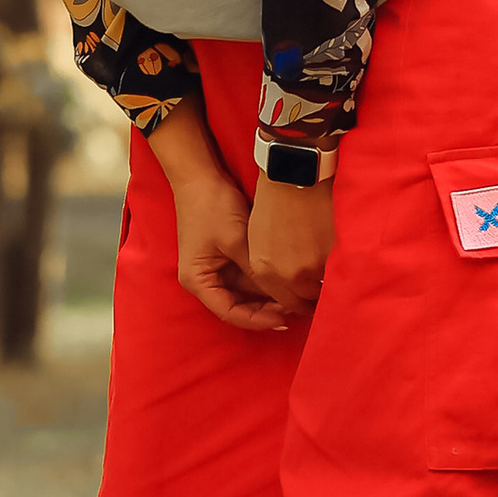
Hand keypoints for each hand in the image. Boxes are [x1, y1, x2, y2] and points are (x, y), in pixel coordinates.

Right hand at [145, 107, 296, 334]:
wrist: (201, 176)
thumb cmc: (212, 207)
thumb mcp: (237, 241)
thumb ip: (257, 271)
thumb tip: (285, 295)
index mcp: (198, 281)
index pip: (230, 313)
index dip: (258, 320)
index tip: (284, 318)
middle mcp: (205, 280)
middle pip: (238, 306)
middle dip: (267, 309)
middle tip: (298, 307)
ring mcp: (216, 269)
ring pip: (246, 293)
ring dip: (269, 295)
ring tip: (298, 296)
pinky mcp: (227, 258)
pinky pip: (248, 277)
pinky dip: (266, 280)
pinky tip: (287, 280)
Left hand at [247, 176, 333, 318]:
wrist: (294, 175)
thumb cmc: (275, 199)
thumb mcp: (259, 237)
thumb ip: (272, 265)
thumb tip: (290, 279)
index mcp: (264, 270)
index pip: (285, 301)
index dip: (298, 302)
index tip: (308, 300)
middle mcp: (287, 275)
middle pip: (305, 302)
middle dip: (315, 299)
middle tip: (325, 293)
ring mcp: (312, 269)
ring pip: (324, 291)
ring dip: (329, 286)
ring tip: (336, 277)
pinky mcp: (333, 257)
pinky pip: (340, 274)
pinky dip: (342, 271)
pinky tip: (344, 262)